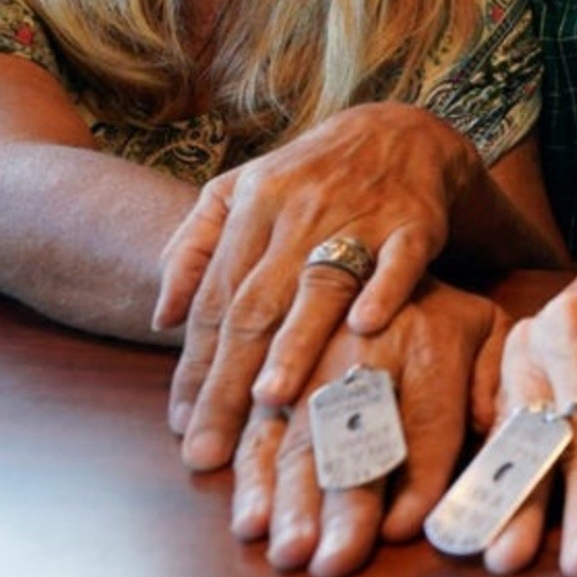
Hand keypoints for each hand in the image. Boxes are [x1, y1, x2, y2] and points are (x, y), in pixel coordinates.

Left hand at [154, 102, 486, 469]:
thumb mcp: (239, 191)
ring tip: (270, 400)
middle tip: (211, 446)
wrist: (399, 131)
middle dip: (229, 381)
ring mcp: (359, 216)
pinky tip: (365, 327)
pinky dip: (383, 290)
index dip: (194, 365)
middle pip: (257, 305)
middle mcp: (300, 211)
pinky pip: (398, 259)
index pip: (216, 299)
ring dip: (295, 342)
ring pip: (320, 285)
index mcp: (253, 207)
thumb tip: (162, 319)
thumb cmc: (309, 176)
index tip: (179, 424)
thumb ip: (193, 248)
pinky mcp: (414, 221)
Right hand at [228, 280, 507, 576]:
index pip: (428, 419)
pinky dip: (249, 478)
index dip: (417, 476)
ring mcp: (311, 362)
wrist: (365, 244)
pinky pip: (257, 426)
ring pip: (300, 436)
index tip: (402, 528)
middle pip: (356, 435)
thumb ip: (496, 375)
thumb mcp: (486, 326)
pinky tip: (250, 520)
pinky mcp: (271, 374)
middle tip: (335, 555)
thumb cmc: (439, 313)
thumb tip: (485, 424)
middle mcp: (366, 350)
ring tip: (290, 546)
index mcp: (430, 341)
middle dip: (346, 501)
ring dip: (292, 497)